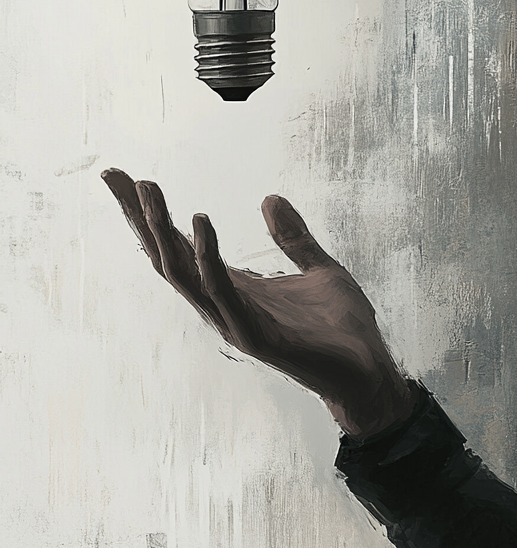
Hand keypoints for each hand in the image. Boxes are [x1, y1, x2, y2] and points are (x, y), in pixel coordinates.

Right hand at [101, 170, 414, 437]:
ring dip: (162, 230)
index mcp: (234, 287)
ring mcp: (234, 321)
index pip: (180, 247)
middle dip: (140, 217)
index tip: (121, 179)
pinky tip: (202, 222)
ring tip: (148, 190)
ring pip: (183, 274)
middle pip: (167, 257)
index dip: (150, 216)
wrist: (369, 371)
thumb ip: (292, 237)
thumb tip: (270, 198)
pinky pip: (222, 292)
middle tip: (116, 176)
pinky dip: (207, 257)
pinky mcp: (254, 335)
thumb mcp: (318, 268)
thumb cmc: (342, 328)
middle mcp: (224, 304)